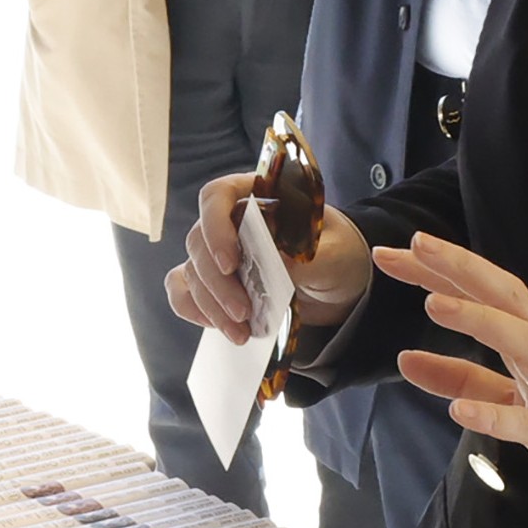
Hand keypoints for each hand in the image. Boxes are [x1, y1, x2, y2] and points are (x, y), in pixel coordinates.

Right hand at [168, 170, 370, 343]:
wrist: (342, 281)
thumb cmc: (340, 252)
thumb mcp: (335, 253)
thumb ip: (305, 256)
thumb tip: (274, 262)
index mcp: (260, 195)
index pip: (217, 196)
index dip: (215, 226)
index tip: (230, 262)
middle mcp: (232, 219)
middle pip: (199, 240)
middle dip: (218, 282)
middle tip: (242, 311)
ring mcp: (220, 250)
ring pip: (192, 271)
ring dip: (210, 304)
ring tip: (240, 332)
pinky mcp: (216, 281)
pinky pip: (184, 289)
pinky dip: (193, 308)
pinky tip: (217, 326)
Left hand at [378, 231, 527, 520]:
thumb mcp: (509, 396)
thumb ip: (459, 378)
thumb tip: (403, 359)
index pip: (488, 291)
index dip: (445, 269)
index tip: (396, 251)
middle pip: (508, 298)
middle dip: (462, 269)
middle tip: (414, 245)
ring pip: (525, 345)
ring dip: (480, 322)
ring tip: (433, 306)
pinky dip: (496, 417)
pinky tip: (460, 413)